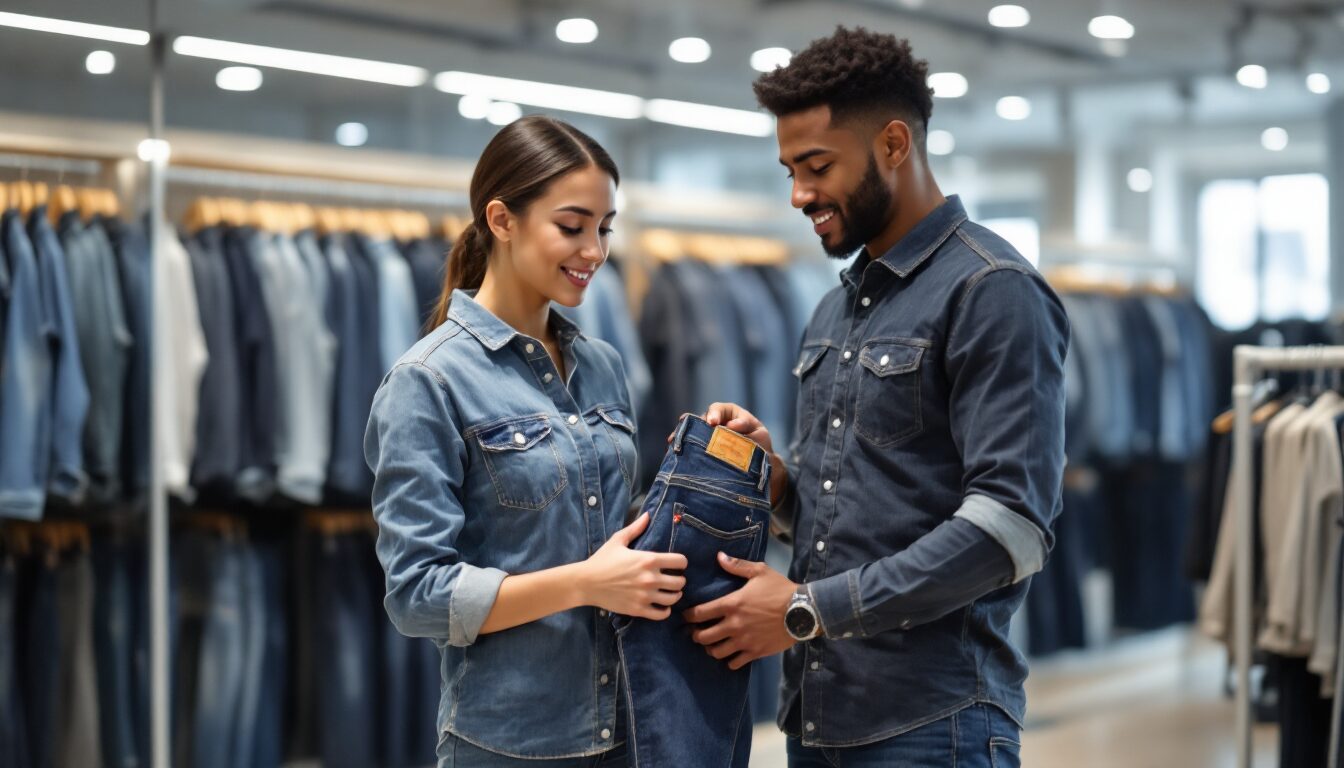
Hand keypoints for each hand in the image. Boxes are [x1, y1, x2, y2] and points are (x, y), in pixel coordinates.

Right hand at [579, 513, 687, 619]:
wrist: (586, 583)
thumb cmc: (602, 560)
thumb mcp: (618, 541)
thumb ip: (635, 528)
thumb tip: (647, 515)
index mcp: (648, 559)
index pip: (680, 561)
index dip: (681, 562)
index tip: (677, 564)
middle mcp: (650, 578)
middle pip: (680, 582)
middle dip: (679, 580)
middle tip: (674, 579)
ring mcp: (645, 596)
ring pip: (673, 598)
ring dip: (674, 595)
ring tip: (670, 592)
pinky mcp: (639, 609)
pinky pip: (662, 614)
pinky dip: (665, 611)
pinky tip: (662, 606)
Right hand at [665, 404, 774, 454]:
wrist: (758, 465)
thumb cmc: (760, 446)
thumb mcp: (758, 435)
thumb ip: (747, 427)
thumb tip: (731, 425)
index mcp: (731, 414)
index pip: (720, 409)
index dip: (715, 414)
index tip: (713, 423)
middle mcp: (716, 422)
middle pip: (702, 419)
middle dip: (695, 425)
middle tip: (688, 430)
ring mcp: (708, 435)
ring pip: (693, 431)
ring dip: (684, 435)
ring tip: (674, 440)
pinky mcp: (702, 449)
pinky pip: (690, 445)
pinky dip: (681, 446)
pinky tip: (672, 449)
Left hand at [683, 552, 797, 669]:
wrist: (803, 610)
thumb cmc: (780, 589)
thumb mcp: (760, 571)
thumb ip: (737, 565)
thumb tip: (719, 556)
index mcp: (732, 604)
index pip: (699, 613)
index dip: (689, 616)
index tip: (687, 616)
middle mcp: (734, 624)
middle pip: (703, 637)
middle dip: (696, 635)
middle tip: (696, 632)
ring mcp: (744, 641)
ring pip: (716, 652)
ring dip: (710, 649)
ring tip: (712, 645)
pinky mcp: (755, 652)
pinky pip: (734, 663)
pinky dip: (729, 661)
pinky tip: (731, 655)